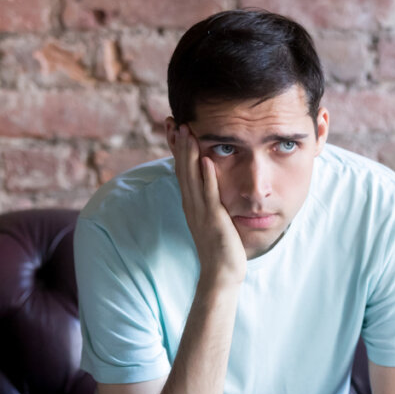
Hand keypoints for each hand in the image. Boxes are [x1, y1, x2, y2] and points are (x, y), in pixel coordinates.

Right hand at [174, 124, 245, 287]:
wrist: (221, 273)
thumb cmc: (220, 247)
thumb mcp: (212, 218)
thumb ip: (210, 200)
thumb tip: (212, 184)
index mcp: (191, 203)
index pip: (181, 170)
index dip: (177, 149)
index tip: (173, 128)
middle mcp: (191, 205)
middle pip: (182, 169)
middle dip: (178, 144)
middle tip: (174, 121)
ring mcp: (200, 211)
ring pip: (192, 177)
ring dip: (189, 154)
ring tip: (187, 131)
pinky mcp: (213, 219)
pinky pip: (209, 194)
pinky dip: (206, 176)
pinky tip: (206, 160)